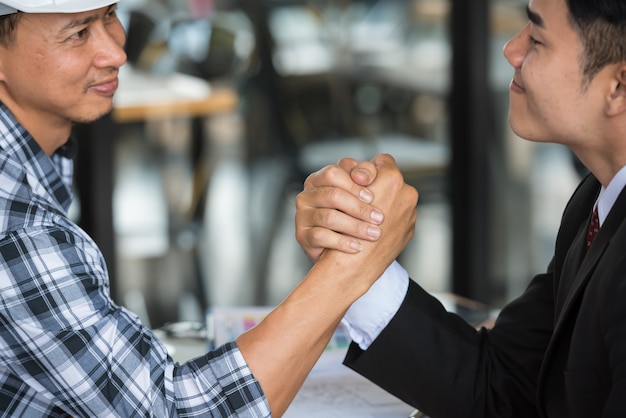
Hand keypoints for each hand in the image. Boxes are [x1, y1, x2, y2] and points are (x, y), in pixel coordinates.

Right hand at [295, 154, 417, 261]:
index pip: (335, 172)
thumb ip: (365, 176)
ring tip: (374, 234)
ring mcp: (302, 215)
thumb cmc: (353, 216)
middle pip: (333, 194)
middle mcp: (308, 194)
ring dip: (355, 226)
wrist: (342, 253)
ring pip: (329, 216)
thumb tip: (364, 174)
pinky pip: (321, 236)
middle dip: (358, 207)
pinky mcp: (302, 235)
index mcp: (321, 178)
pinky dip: (342, 242)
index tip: (372, 196)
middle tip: (379, 217)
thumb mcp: (360, 193)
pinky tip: (358, 246)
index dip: (355, 183)